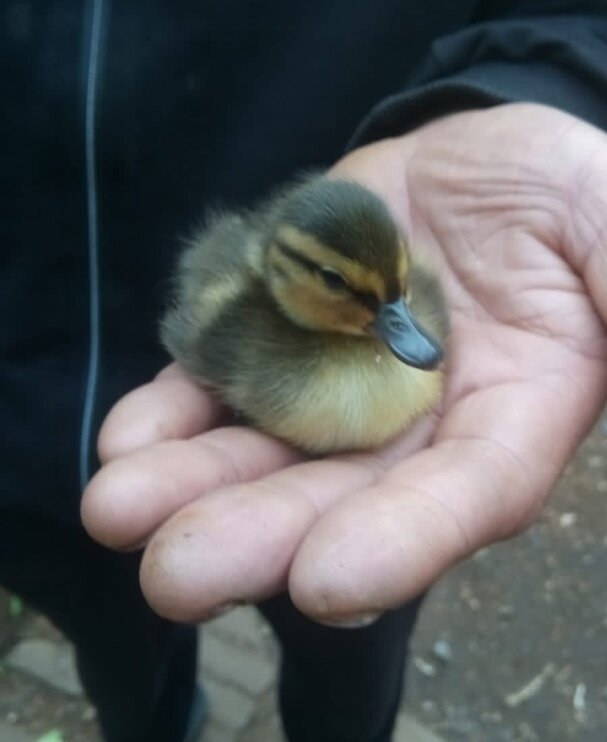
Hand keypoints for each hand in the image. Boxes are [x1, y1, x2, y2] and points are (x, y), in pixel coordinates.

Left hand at [82, 103, 606, 624]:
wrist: (482, 169)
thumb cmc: (565, 196)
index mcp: (511, 413)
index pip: (461, 495)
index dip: (401, 541)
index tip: (326, 582)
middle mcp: (414, 424)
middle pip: (337, 496)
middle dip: (257, 537)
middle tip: (176, 576)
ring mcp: (338, 384)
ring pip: (263, 449)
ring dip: (190, 484)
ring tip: (116, 509)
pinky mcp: (282, 336)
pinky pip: (225, 379)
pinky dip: (174, 411)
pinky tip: (127, 440)